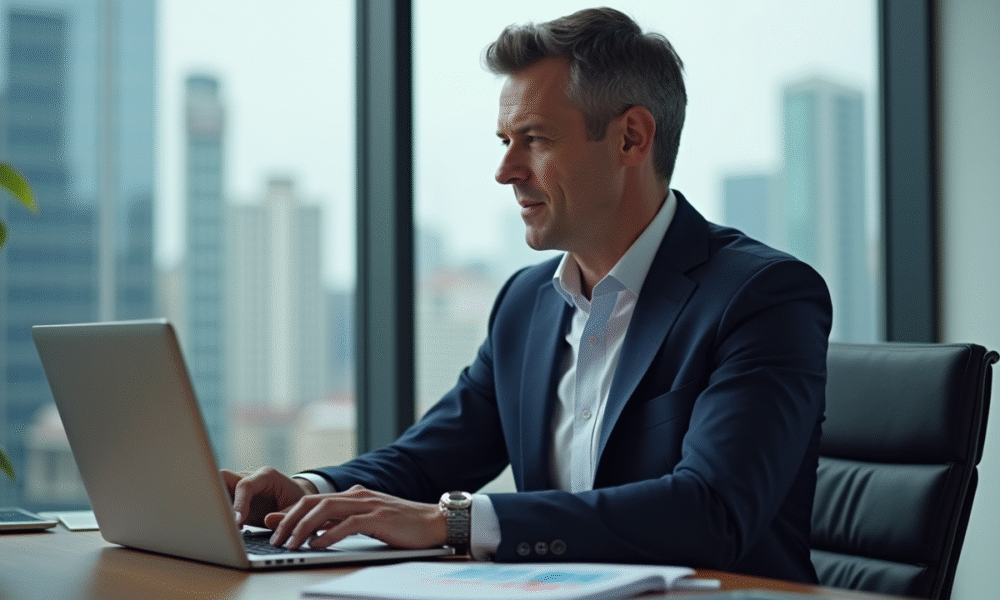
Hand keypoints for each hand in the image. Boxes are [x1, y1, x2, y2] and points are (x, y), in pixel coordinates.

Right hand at [221, 466, 315, 526]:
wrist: (296, 498)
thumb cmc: (297, 500)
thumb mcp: (298, 508)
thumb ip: (285, 516)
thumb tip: (266, 520)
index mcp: (267, 476)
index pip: (245, 485)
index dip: (239, 503)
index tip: (238, 522)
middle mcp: (251, 478)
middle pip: (223, 477)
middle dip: (218, 495)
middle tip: (221, 518)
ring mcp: (241, 486)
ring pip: (218, 487)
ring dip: (217, 504)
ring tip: (221, 525)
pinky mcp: (236, 497)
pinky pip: (222, 500)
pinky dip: (220, 512)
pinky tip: (226, 527)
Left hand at [264, 485, 447, 550]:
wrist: (435, 522)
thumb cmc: (403, 525)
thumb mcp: (367, 522)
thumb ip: (341, 523)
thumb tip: (313, 533)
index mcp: (354, 495)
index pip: (314, 500)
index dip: (290, 512)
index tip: (270, 524)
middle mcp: (357, 495)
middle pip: (314, 502)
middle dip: (290, 519)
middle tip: (274, 537)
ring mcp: (368, 504)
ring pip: (326, 510)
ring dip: (303, 528)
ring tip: (290, 543)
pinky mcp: (378, 517)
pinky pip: (347, 524)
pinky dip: (328, 535)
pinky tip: (316, 545)